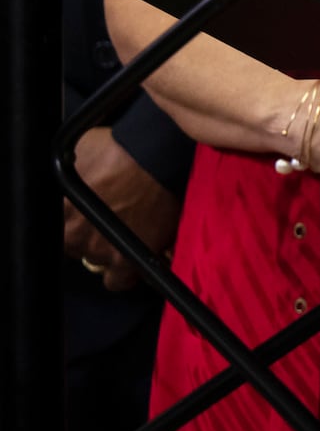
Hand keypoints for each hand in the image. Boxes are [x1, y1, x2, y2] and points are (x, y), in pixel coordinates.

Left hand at [61, 128, 180, 293]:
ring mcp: (101, 250)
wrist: (156, 156)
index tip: (79, 215)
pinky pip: (119, 281)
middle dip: (88, 234)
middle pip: (74, 246)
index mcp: (58, 212)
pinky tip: (132, 257)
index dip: (68, 221)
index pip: (53, 229)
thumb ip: (62, 176)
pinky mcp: (129, 259)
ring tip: (126, 232)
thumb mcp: (73, 154)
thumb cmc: (117, 149)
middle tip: (107, 217)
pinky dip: (125, 273)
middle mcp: (74, 235)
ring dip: (107, 250)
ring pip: (96, 261)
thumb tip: (62, 179)